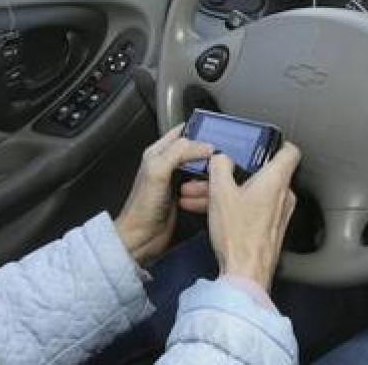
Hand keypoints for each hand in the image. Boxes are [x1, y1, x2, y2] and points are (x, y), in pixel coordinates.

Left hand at [114, 125, 213, 264]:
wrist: (141, 238)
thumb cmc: (142, 206)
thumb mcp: (158, 171)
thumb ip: (179, 153)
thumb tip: (206, 146)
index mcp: (159, 152)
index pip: (182, 131)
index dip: (199, 129)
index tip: (218, 132)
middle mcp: (170, 164)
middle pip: (195, 150)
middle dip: (210, 151)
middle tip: (226, 154)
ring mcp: (179, 181)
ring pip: (202, 168)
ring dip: (211, 171)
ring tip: (221, 172)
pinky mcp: (188, 197)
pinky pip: (204, 186)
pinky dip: (211, 187)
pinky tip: (217, 188)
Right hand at [207, 142, 300, 290]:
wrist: (245, 274)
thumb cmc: (238, 234)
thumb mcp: (221, 192)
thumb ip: (220, 166)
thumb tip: (221, 157)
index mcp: (276, 180)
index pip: (289, 151)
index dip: (275, 143)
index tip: (259, 143)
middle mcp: (283, 195)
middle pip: (260, 173)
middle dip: (231, 173)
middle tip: (209, 175)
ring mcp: (278, 214)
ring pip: (251, 192)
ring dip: (225, 190)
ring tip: (197, 195)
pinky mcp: (269, 229)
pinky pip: (251, 208)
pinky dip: (232, 205)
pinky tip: (207, 210)